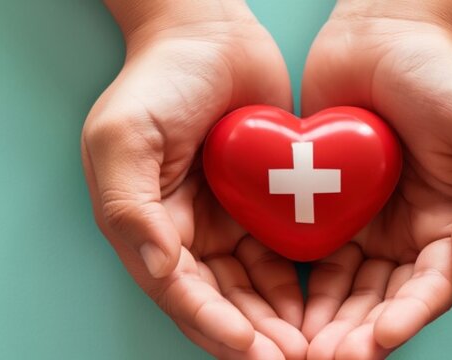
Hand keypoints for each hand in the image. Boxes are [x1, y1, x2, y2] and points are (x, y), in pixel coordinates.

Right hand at [82, 2, 306, 357]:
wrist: (210, 32)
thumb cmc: (159, 80)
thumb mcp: (125, 138)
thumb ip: (131, 209)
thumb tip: (161, 270)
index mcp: (146, 227)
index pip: (181, 293)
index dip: (215, 326)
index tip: (254, 350)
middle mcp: (185, 236)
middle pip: (221, 304)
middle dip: (256, 339)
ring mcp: (227, 223)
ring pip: (255, 290)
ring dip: (281, 322)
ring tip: (316, 347)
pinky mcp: (264, 207)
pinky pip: (283, 257)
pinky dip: (301, 286)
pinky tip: (326, 306)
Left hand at [298, 2, 451, 357]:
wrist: (381, 30)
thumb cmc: (442, 75)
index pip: (436, 284)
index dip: (410, 316)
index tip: (381, 339)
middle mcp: (414, 234)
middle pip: (391, 301)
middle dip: (364, 335)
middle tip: (333, 358)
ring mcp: (370, 225)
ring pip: (352, 292)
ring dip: (333, 324)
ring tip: (306, 350)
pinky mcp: (329, 211)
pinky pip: (317, 262)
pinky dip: (305, 292)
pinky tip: (287, 313)